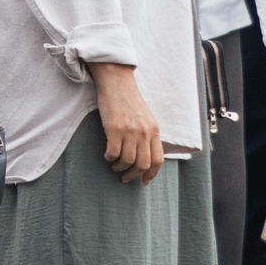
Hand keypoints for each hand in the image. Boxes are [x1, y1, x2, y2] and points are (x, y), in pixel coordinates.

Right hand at [89, 62, 163, 184]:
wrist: (117, 82)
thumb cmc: (129, 101)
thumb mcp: (145, 118)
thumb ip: (147, 136)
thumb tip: (144, 158)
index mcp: (154, 130)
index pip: (158, 160)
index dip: (151, 174)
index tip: (144, 182)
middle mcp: (144, 132)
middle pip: (143, 164)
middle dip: (133, 176)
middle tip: (125, 177)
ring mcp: (130, 130)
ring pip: (127, 161)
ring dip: (120, 168)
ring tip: (115, 166)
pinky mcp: (114, 128)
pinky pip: (112, 153)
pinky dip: (109, 158)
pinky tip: (107, 155)